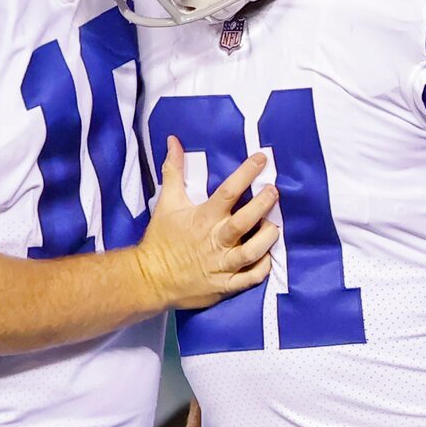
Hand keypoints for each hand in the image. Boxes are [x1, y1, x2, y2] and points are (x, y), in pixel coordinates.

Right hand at [137, 139, 278, 311]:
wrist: (150, 278)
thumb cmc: (161, 239)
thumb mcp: (167, 202)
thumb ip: (174, 170)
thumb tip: (173, 141)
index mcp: (203, 218)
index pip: (228, 191)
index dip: (246, 173)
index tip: (261, 159)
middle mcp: (215, 240)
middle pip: (245, 221)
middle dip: (263, 204)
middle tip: (273, 192)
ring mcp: (221, 264)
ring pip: (252, 251)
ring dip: (267, 238)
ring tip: (275, 227)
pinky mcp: (225, 285)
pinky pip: (250, 278)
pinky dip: (263, 267)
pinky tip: (268, 256)